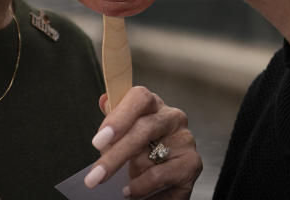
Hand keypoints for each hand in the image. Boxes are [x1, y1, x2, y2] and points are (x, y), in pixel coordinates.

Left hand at [85, 86, 201, 198]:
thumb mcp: (123, 132)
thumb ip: (114, 117)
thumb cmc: (141, 150)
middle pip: (144, 128)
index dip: (118, 118)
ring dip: (131, 173)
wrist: (162, 179)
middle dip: (116, 155)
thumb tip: (105, 101)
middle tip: (96, 175)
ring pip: (150, 157)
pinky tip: (133, 191)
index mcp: (153, 105)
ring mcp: (184, 140)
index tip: (98, 141)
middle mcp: (172, 118)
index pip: (139, 98)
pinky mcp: (192, 163)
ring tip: (124, 184)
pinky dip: (142, 188)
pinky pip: (159, 177)